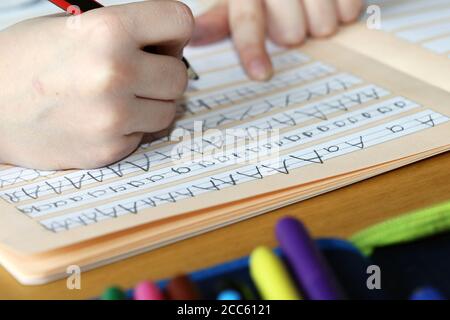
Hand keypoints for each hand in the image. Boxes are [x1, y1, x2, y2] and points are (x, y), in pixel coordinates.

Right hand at [0, 0, 193, 169]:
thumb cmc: (27, 62)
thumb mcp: (74, 27)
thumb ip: (128, 33)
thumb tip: (171, 44)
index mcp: (107, 30)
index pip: (181, 21)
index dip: (174, 32)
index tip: (163, 41)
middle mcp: (114, 72)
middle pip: (179, 75)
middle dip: (162, 74)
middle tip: (138, 74)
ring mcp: (113, 115)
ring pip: (168, 110)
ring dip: (151, 104)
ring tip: (119, 98)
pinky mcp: (109, 148)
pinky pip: (145, 135)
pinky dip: (131, 128)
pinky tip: (102, 119)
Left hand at [191, 0, 362, 79]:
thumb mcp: (240, 2)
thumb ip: (220, 20)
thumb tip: (195, 38)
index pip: (247, 21)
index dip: (252, 49)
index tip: (261, 75)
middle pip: (290, 32)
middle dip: (293, 34)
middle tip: (291, 22)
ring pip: (322, 25)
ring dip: (319, 25)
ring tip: (311, 12)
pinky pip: (349, 10)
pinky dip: (343, 13)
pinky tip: (332, 4)